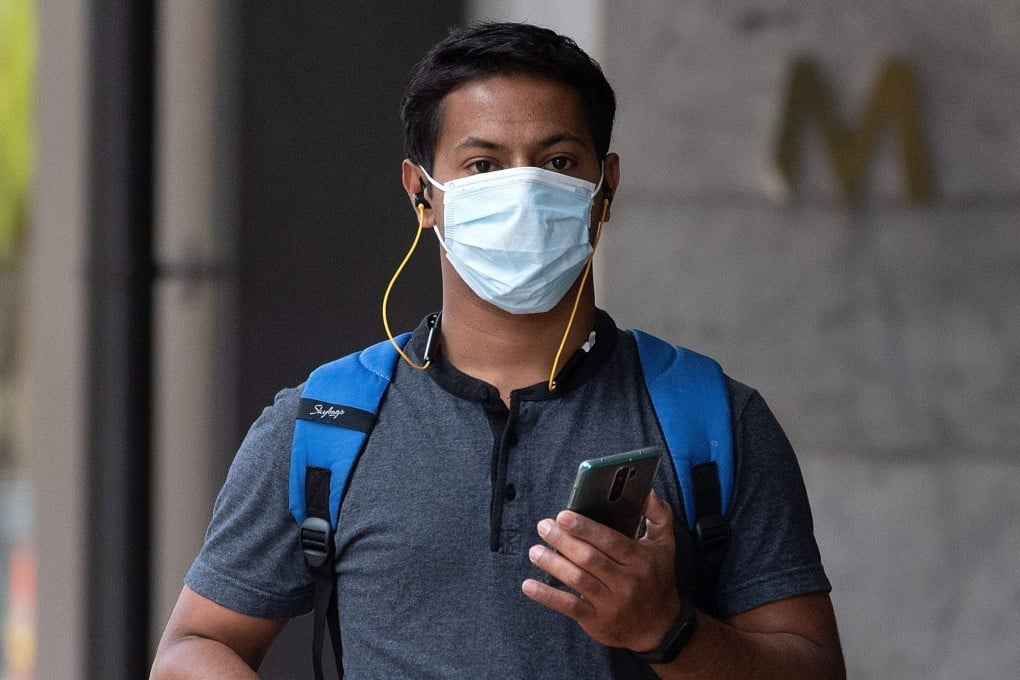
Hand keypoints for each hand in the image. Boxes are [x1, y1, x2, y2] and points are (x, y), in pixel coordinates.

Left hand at [522, 491, 681, 651]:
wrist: (659, 626)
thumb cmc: (656, 577)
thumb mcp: (665, 545)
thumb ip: (659, 515)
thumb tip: (647, 491)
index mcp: (640, 559)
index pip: (610, 541)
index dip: (585, 528)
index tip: (563, 516)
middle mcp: (627, 582)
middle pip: (589, 558)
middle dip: (563, 541)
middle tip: (544, 527)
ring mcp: (611, 603)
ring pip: (577, 580)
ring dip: (552, 564)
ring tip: (535, 551)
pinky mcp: (597, 621)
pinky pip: (569, 607)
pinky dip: (548, 596)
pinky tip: (529, 585)